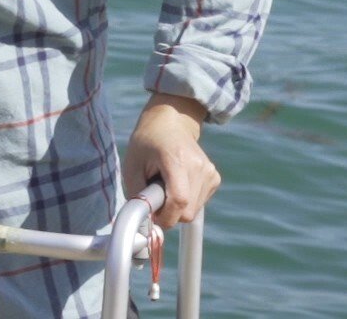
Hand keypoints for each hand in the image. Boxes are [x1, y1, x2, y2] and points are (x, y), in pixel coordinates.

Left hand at [122, 92, 217, 228]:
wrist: (172, 122)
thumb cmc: (147, 143)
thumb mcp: (131, 165)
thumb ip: (137, 195)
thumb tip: (144, 224)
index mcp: (177, 159)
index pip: (179, 200)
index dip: (166, 216)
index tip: (152, 216)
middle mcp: (198, 166)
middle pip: (187, 212)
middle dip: (169, 214)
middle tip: (155, 197)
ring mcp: (209, 172)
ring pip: (193, 211)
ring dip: (177, 207)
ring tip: (166, 185)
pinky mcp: (214, 178)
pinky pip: (199, 204)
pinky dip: (186, 201)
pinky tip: (178, 183)